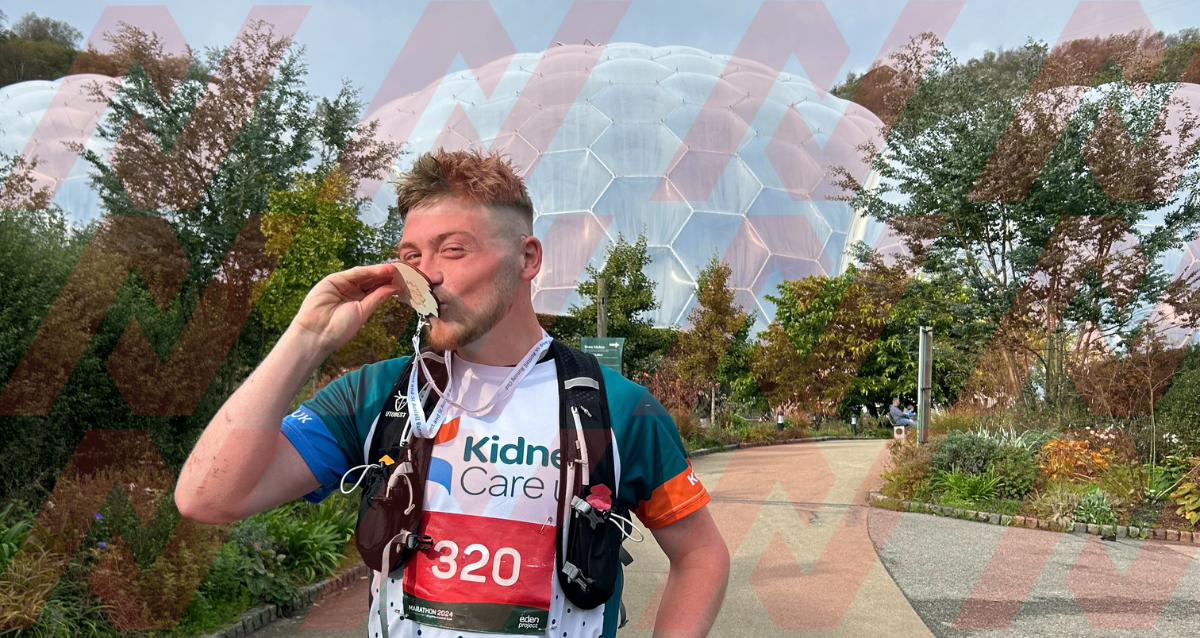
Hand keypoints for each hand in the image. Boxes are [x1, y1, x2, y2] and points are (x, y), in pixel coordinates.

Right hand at [287, 264, 407, 354]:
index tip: (404, 281)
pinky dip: (368, 271)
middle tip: (403, 271)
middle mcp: (351, 292)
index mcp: (359, 302)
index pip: (377, 289)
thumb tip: (395, 288)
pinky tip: (381, 270)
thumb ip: (378, 297)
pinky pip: (353, 274)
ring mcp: (342, 285)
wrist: (318, 333)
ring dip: (379, 272)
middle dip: (386, 276)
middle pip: (372, 281)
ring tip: (395, 269)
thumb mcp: (364, 312)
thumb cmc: (340, 329)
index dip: (389, 284)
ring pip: (364, 276)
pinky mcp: (333, 280)